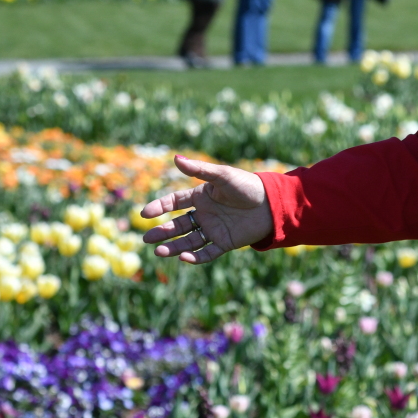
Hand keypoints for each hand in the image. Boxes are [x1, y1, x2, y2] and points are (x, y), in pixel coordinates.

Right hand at [140, 157, 272, 263]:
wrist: (272, 203)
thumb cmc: (247, 185)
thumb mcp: (222, 176)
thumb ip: (199, 170)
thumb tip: (175, 158)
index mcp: (201, 196)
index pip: (174, 202)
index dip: (160, 207)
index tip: (145, 213)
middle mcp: (205, 214)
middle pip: (178, 225)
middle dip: (161, 233)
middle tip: (145, 239)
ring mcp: (214, 229)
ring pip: (188, 241)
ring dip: (173, 247)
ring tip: (158, 252)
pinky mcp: (225, 243)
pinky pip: (207, 253)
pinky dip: (195, 257)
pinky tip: (184, 258)